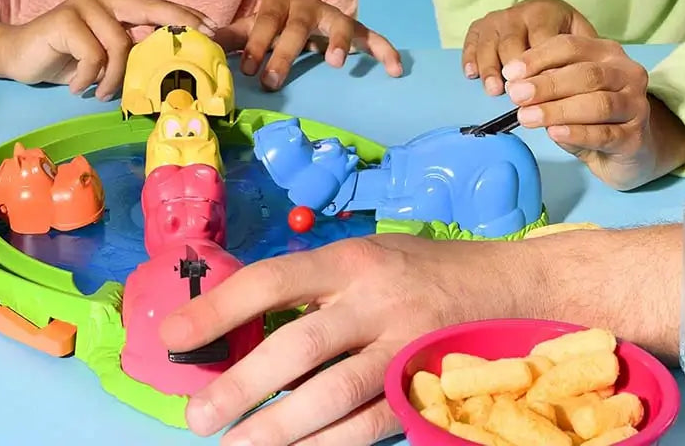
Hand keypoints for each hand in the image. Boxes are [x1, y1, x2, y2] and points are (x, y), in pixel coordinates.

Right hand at [0, 0, 215, 99]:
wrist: (18, 56)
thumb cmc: (66, 58)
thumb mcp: (104, 56)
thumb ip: (130, 53)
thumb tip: (170, 69)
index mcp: (116, 2)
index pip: (156, 6)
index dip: (184, 17)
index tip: (212, 29)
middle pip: (149, 8)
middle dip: (178, 24)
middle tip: (198, 42)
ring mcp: (83, 4)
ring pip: (119, 44)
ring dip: (113, 77)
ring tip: (101, 92)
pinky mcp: (64, 18)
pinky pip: (93, 54)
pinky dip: (89, 78)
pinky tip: (76, 86)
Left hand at [160, 235, 523, 445]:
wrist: (512, 287)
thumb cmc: (422, 270)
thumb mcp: (364, 258)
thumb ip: (313, 289)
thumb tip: (243, 327)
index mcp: (349, 259)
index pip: (272, 280)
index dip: (218, 309)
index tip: (172, 337)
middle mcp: (374, 299)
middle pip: (300, 345)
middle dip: (244, 384)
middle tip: (198, 416)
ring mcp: (405, 347)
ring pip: (335, 394)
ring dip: (281, 428)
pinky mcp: (428, 388)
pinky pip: (373, 424)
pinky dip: (332, 445)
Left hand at [215, 0, 400, 88]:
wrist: (301, 12)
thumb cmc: (271, 26)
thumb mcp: (250, 29)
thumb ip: (230, 37)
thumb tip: (199, 42)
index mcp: (275, 4)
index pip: (263, 22)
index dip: (255, 44)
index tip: (248, 71)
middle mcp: (304, 5)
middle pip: (297, 27)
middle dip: (284, 53)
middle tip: (273, 81)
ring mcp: (331, 15)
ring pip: (338, 24)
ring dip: (338, 40)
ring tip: (335, 63)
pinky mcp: (354, 28)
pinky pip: (372, 37)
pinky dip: (384, 50)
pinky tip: (395, 69)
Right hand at [462, 0, 595, 94]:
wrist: (546, 16)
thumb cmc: (565, 35)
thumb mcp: (582, 39)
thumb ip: (579, 58)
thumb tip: (572, 87)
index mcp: (545, 11)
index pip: (543, 40)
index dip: (542, 67)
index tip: (543, 92)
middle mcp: (517, 12)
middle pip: (512, 42)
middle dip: (514, 71)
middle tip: (517, 96)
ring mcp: (495, 19)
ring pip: (489, 44)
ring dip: (490, 68)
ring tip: (494, 91)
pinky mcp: (478, 27)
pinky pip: (470, 42)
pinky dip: (469, 58)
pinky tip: (471, 75)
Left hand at [504, 34, 684, 188]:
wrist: (627, 148)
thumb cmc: (588, 112)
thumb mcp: (565, 90)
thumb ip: (546, 81)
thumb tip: (515, 83)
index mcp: (606, 52)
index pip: (570, 46)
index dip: (537, 58)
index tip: (509, 73)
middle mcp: (627, 74)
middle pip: (585, 74)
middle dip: (546, 85)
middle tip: (516, 96)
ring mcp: (637, 106)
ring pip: (597, 104)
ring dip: (558, 110)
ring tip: (527, 117)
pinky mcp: (636, 138)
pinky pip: (605, 134)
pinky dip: (577, 133)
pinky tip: (555, 133)